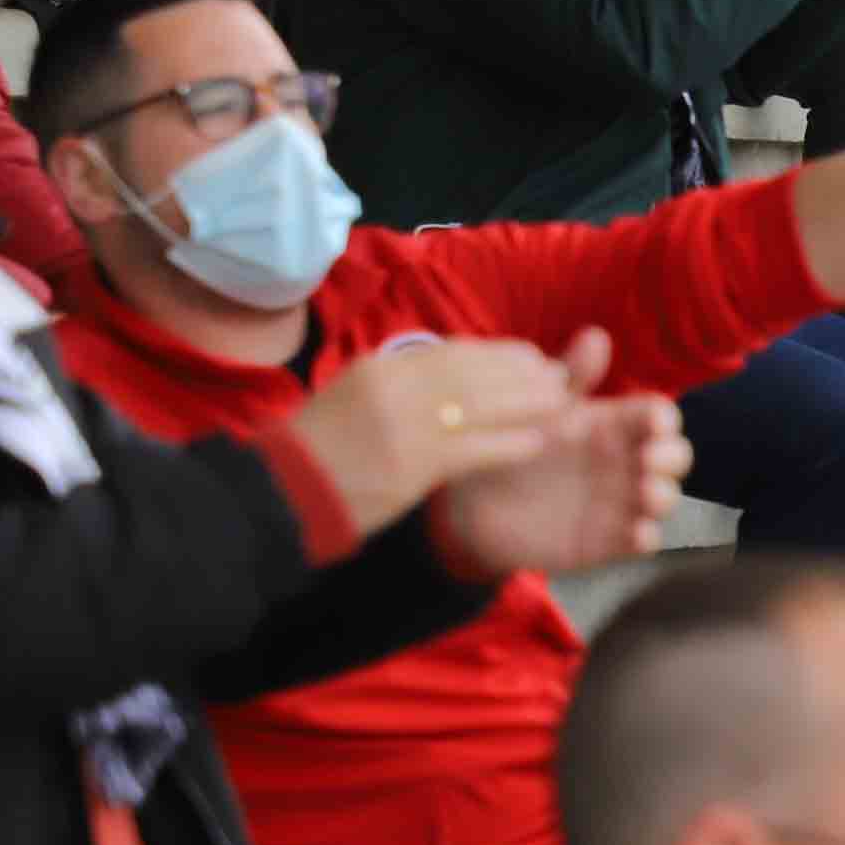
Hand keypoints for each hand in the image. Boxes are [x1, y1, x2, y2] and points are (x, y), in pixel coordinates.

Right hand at [283, 336, 589, 538]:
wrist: (283, 493)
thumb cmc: (318, 450)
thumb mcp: (354, 396)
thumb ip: (400, 382)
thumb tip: (451, 374)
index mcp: (380, 366)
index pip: (454, 351)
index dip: (499, 355)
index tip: (529, 358)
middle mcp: (396, 385)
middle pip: (477, 369)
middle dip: (524, 373)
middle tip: (559, 379)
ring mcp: (406, 424)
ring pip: (484, 401)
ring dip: (530, 402)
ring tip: (561, 405)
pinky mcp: (415, 465)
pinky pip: (477, 447)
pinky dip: (512, 442)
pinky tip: (539, 442)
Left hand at [427, 328, 689, 570]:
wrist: (470, 504)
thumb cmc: (510, 446)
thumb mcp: (540, 409)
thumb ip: (571, 379)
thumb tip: (596, 335)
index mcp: (614, 426)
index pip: (657, 417)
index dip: (664, 419)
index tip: (656, 422)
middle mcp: (626, 464)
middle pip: (673, 457)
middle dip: (673, 457)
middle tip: (651, 458)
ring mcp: (620, 504)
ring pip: (664, 499)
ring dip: (665, 496)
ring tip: (647, 493)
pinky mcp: (606, 542)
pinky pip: (638, 542)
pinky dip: (645, 538)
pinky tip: (637, 534)